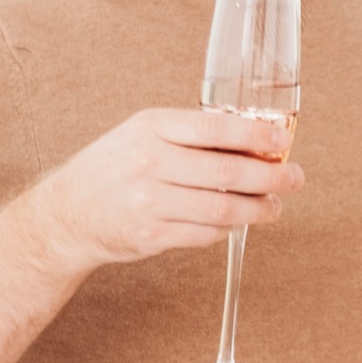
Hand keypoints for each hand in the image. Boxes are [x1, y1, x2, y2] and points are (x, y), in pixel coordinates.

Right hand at [35, 107, 302, 269]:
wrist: (67, 212)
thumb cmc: (114, 167)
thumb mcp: (143, 134)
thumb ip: (191, 135)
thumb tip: (255, 141)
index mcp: (150, 127)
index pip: (215, 128)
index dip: (256, 134)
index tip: (283, 140)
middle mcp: (149, 162)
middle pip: (227, 172)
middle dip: (271, 176)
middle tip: (294, 178)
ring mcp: (150, 202)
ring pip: (223, 209)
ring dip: (258, 209)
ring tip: (274, 206)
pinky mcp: (152, 235)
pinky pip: (206, 234)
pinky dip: (228, 229)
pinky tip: (237, 221)